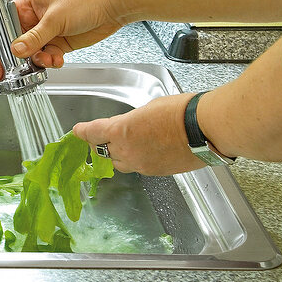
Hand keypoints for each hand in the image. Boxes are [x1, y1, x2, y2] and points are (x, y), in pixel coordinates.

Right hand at [0, 0, 124, 81]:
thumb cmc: (85, 0)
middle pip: (13, 41)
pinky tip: (58, 60)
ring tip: (47, 60)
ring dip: (36, 61)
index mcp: (26, 4)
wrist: (112, 7)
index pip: (1, 21)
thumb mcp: (55, 18)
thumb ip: (35, 37)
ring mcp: (45, 32)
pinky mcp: (57, 43)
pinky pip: (46, 58)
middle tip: (6, 72)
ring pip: (30, 53)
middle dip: (12, 58)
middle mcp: (32, 19)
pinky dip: (50, 62)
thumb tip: (16, 49)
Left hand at [72, 93, 204, 175]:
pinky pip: (138, 167)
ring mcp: (141, 164)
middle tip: (102, 137)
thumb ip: (131, 121)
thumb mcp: (147, 108)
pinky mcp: (156, 173)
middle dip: (101, 143)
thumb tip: (130, 126)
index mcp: (120, 131)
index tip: (77, 131)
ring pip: (120, 163)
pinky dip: (138, 159)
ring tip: (127, 144)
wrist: (204, 130)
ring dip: (118, 154)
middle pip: (103, 151)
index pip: (92, 133)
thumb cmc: (180, 112)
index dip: (82, 132)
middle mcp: (127, 151)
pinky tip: (148, 150)